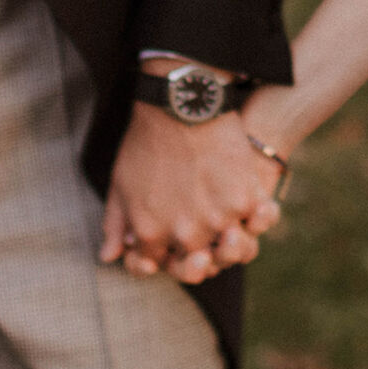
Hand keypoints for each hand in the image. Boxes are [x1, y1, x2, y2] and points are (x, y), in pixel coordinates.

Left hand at [100, 107, 283, 283]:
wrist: (180, 105)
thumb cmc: (146, 142)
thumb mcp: (120, 184)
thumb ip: (114, 225)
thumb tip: (110, 256)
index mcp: (150, 234)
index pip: (158, 263)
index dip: (163, 253)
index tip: (168, 238)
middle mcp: (184, 235)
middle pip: (197, 261)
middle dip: (197, 249)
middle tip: (202, 228)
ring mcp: (216, 221)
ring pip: (230, 248)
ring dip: (231, 239)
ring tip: (229, 222)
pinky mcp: (243, 201)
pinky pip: (256, 223)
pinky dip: (257, 217)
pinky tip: (252, 207)